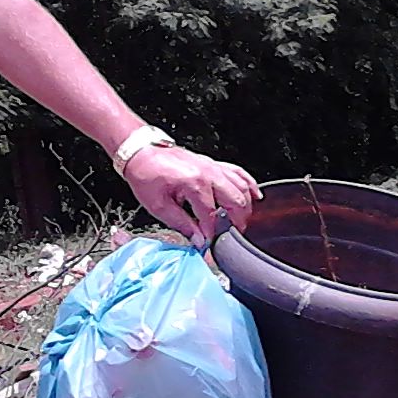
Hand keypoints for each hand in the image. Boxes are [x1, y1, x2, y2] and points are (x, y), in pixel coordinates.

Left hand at [122, 144, 261, 243]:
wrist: (142, 151)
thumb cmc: (146, 173)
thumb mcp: (159, 206)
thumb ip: (181, 224)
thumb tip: (197, 239)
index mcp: (194, 184)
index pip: (211, 216)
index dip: (211, 233)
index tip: (209, 246)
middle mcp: (208, 173)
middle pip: (235, 202)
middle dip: (236, 222)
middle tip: (231, 237)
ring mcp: (213, 167)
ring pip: (241, 187)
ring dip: (245, 207)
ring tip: (240, 223)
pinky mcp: (213, 164)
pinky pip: (238, 173)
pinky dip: (249, 184)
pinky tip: (255, 196)